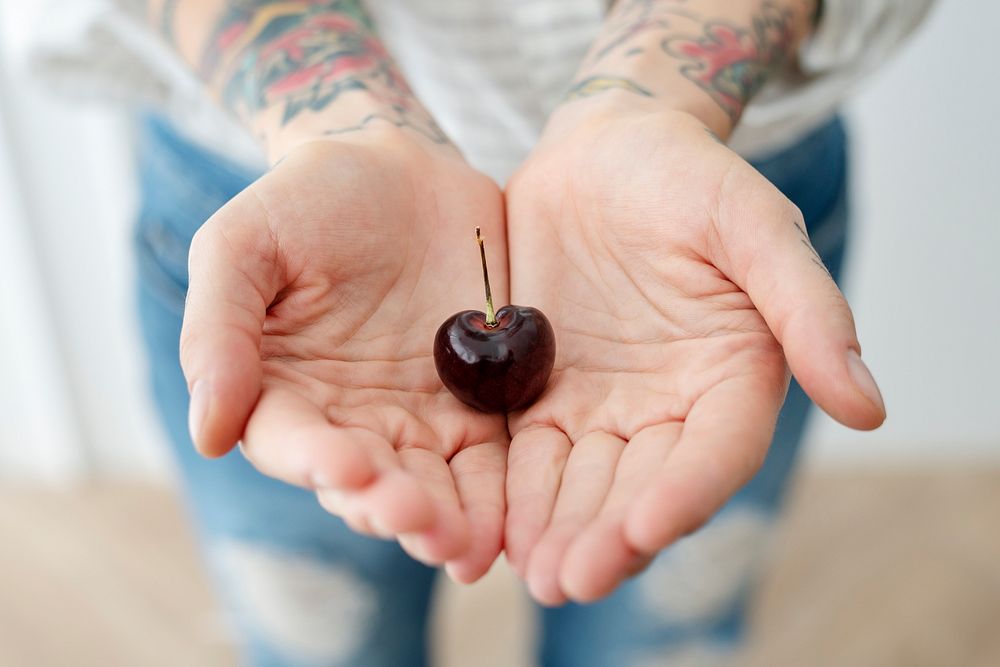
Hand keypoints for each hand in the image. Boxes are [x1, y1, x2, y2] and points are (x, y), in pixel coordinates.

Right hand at [180, 130, 507, 582]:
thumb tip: (206, 433)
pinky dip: (496, 497)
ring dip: (446, 520)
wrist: (401, 167)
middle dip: (391, 504)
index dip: (317, 462)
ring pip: (430, 485)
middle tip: (417, 518)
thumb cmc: (308, 199)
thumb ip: (219, 330)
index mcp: (283, 392)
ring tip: (465, 544)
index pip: (293, 443)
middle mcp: (349, 419)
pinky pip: (489, 460)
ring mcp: (417, 418)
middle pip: (367, 481)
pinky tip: (505, 529)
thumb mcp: (243, 244)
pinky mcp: (476, 407)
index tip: (345, 469)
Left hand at [503, 106, 885, 603]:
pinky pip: (529, 453)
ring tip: (530, 572)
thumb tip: (869, 409)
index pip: (716, 452)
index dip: (684, 493)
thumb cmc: (687, 176)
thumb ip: (805, 309)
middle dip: (606, 535)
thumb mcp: (750, 225)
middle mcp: (670, 406)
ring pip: (582, 484)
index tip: (644, 527)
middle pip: (641, 485)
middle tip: (568, 579)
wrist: (602, 152)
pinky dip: (514, 493)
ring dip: (556, 530)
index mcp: (732, 377)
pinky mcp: (545, 395)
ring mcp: (604, 405)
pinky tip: (493, 528)